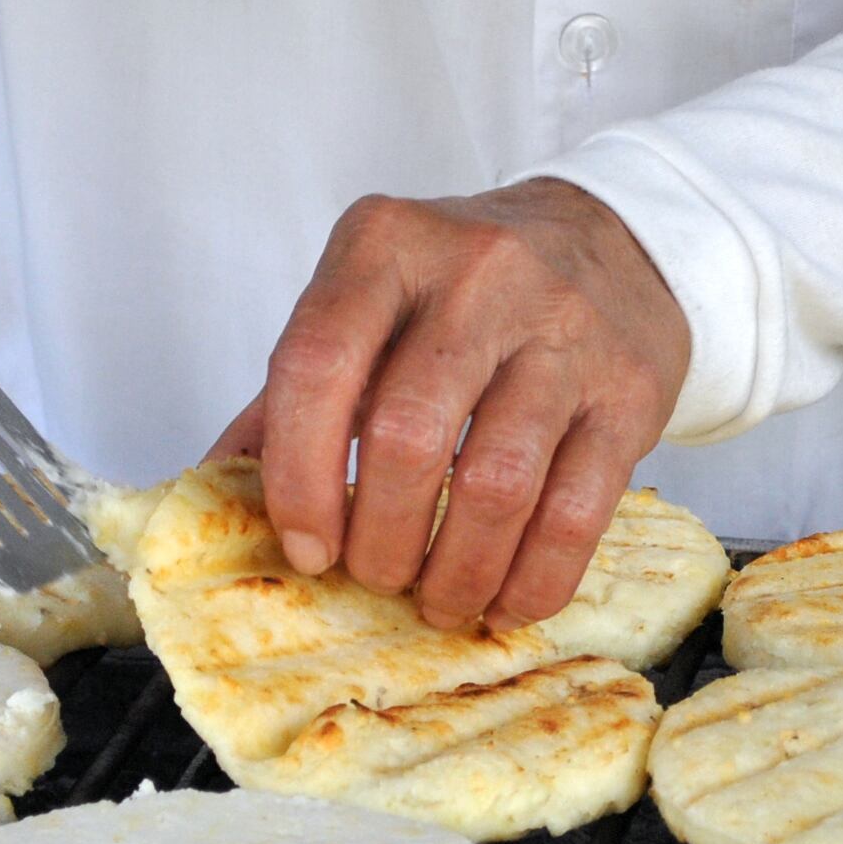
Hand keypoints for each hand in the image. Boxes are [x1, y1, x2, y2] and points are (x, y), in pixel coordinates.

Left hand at [211, 181, 688, 632]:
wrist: (618, 244)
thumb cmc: (467, 293)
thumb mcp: (371, 302)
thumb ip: (294, 388)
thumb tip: (212, 491)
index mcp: (385, 244)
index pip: (317, 364)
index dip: (299, 475)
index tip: (307, 547)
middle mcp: (478, 272)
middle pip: (406, 434)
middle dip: (381, 537)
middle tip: (375, 576)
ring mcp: (565, 329)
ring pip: (495, 483)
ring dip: (455, 571)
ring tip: (438, 599)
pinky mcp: (630, 391)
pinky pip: (579, 511)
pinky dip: (532, 578)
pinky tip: (504, 600)